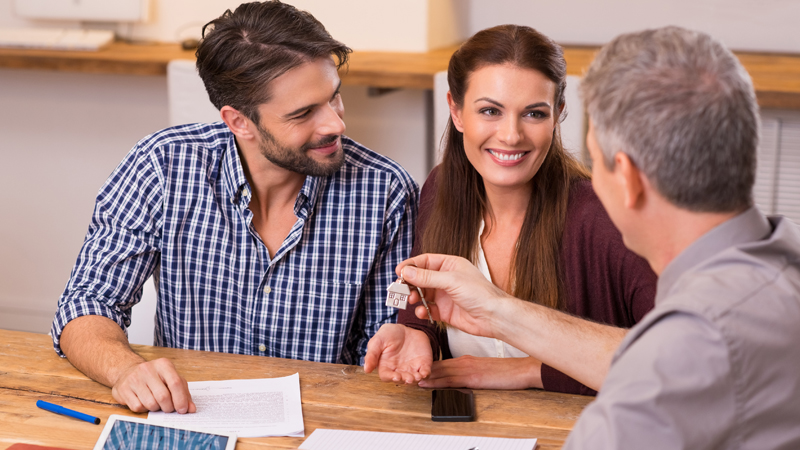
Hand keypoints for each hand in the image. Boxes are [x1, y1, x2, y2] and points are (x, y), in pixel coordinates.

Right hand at [111, 358, 195, 413]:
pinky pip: (138, 407)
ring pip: (151, 404)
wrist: (127, 371)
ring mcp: (134, 379)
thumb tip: (191, 409)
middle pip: (163, 396)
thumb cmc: (154, 377)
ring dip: (156, 408)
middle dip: (169, 407)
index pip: (176, 383)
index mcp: (163, 365)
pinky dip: (144, 409)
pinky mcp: (123, 389)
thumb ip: (183, 392)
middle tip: (169, 409)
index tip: (183, 410)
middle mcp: (148, 369)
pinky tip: (144, 402)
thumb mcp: (171, 379)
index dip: (181, 399)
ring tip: (155, 403)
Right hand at [364, 324, 432, 383]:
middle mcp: (399, 370)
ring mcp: (411, 368)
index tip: (395, 377)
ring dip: (416, 379)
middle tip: (409, 378)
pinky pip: (425, 371)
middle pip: (402, 380)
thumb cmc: (388, 334)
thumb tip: (366, 370)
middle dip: (406, 380)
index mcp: (386, 366)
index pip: (387, 376)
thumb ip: (372, 354)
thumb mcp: (377, 341)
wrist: (405, 328)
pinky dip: (426, 374)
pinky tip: (425, 373)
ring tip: (418, 376)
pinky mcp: (423, 363)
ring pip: (414, 378)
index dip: (391, 378)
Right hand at [397, 254, 512, 338]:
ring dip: (414, 297)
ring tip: (411, 301)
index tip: (398, 272)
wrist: (493, 316)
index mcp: (450, 265)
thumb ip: (427, 277)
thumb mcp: (451, 280)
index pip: (425, 261)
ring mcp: (445, 295)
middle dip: (410, 283)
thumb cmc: (479, 293)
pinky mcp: (445, 311)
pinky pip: (428, 309)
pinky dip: (423, 311)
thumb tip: (407, 271)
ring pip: (422, 294)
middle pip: (421, 278)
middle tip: (400, 289)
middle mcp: (446, 279)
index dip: (411, 265)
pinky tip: (422, 312)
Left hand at [418, 356, 542, 389]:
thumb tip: (456, 379)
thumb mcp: (482, 369)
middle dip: (420, 369)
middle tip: (403, 373)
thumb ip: (468, 371)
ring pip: (439, 371)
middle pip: (436, 365)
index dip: (425, 366)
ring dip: (423, 375)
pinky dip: (435, 381)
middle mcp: (463, 361)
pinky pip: (450, 379)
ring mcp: (467, 368)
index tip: (412, 369)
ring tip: (407, 378)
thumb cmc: (504, 371)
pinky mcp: (472, 377)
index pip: (440, 362)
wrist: (520, 370)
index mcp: (465, 359)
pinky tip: (425, 382)